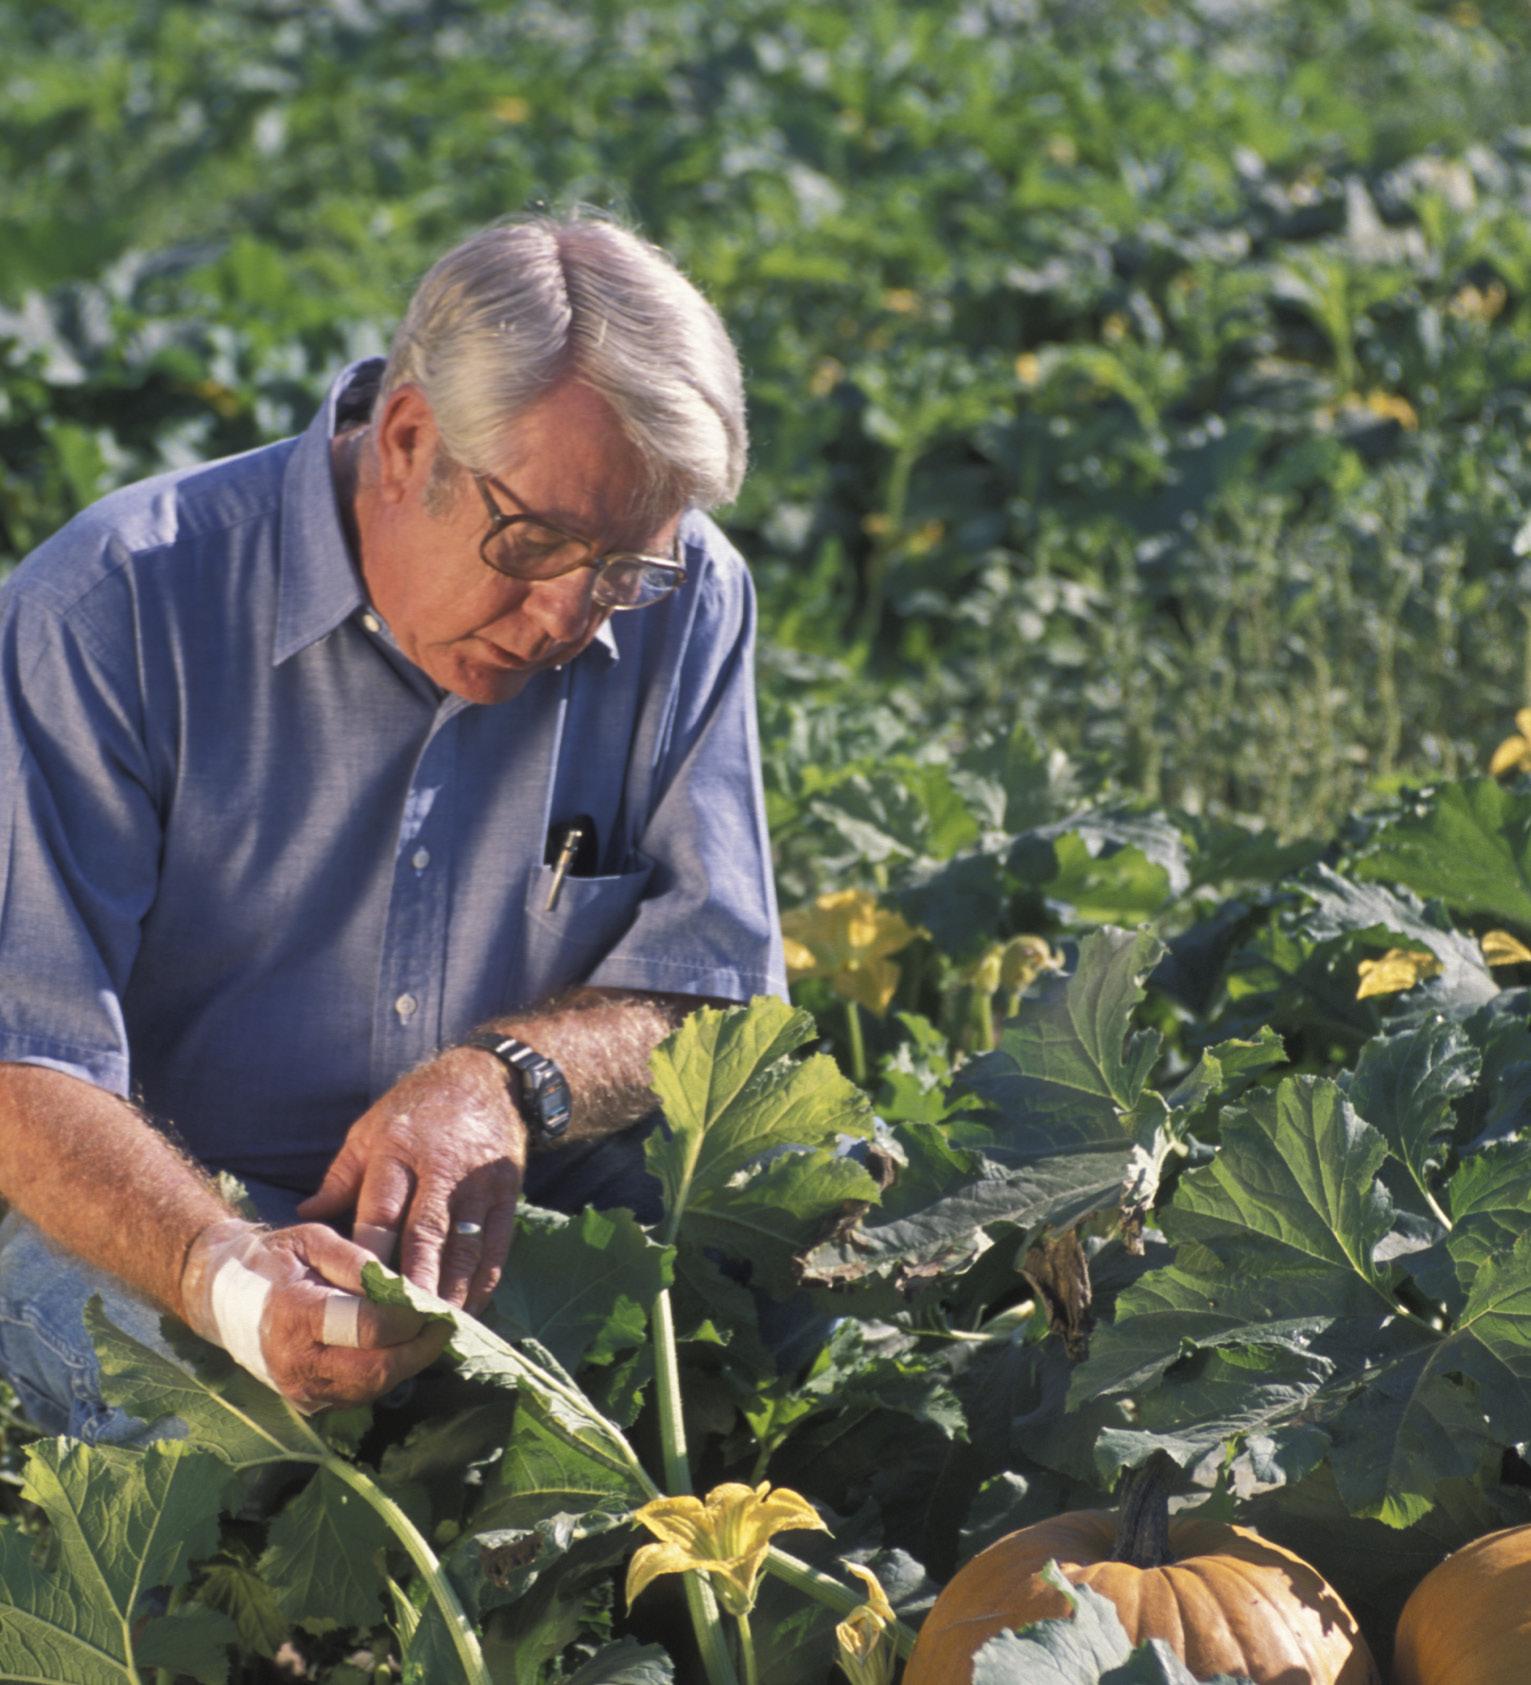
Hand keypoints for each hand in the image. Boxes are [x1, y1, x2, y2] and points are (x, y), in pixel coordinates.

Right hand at [180, 1218, 449, 1410]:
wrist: (222, 1296)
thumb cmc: (273, 1259)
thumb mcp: (312, 1240)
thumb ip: (357, 1260)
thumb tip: (401, 1283)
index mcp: (295, 1314)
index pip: (367, 1327)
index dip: (408, 1319)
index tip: (436, 1304)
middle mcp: (296, 1361)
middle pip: (375, 1369)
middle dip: (419, 1349)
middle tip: (445, 1325)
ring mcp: (299, 1388)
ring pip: (371, 1388)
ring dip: (407, 1365)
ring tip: (430, 1335)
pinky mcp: (306, 1401)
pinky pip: (357, 1395)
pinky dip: (386, 1374)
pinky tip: (402, 1349)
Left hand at [296, 1049, 524, 1312]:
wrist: (487, 1079)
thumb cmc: (417, 1109)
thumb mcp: (369, 1129)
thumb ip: (341, 1176)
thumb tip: (306, 1216)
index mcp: (396, 1152)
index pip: (380, 1212)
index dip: (370, 1257)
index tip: (358, 1297)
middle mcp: (439, 1169)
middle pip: (425, 1235)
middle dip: (414, 1284)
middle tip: (401, 1327)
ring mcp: (478, 1182)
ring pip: (465, 1246)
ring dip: (451, 1291)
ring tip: (435, 1329)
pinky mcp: (507, 1192)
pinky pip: (498, 1244)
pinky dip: (485, 1279)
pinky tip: (471, 1307)